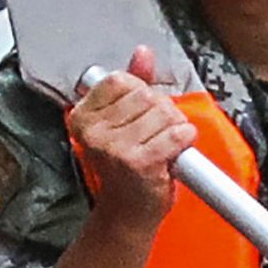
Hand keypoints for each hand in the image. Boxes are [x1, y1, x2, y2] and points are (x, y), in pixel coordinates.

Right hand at [68, 47, 192, 234]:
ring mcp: (113, 148)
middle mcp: (93, 132)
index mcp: (83, 117)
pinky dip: (184, 140)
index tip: (139, 116)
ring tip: (162, 147)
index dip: (140, 93)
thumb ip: (133, 84)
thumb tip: (142, 53)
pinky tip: (175, 153)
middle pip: (145, 95)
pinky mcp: (137, 163)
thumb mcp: (124, 122)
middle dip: (161, 112)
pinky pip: (175, 134)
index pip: (120, 80)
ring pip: (163, 113)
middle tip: (154, 135)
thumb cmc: (126, 169)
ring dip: (174, 128)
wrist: (127, 214)